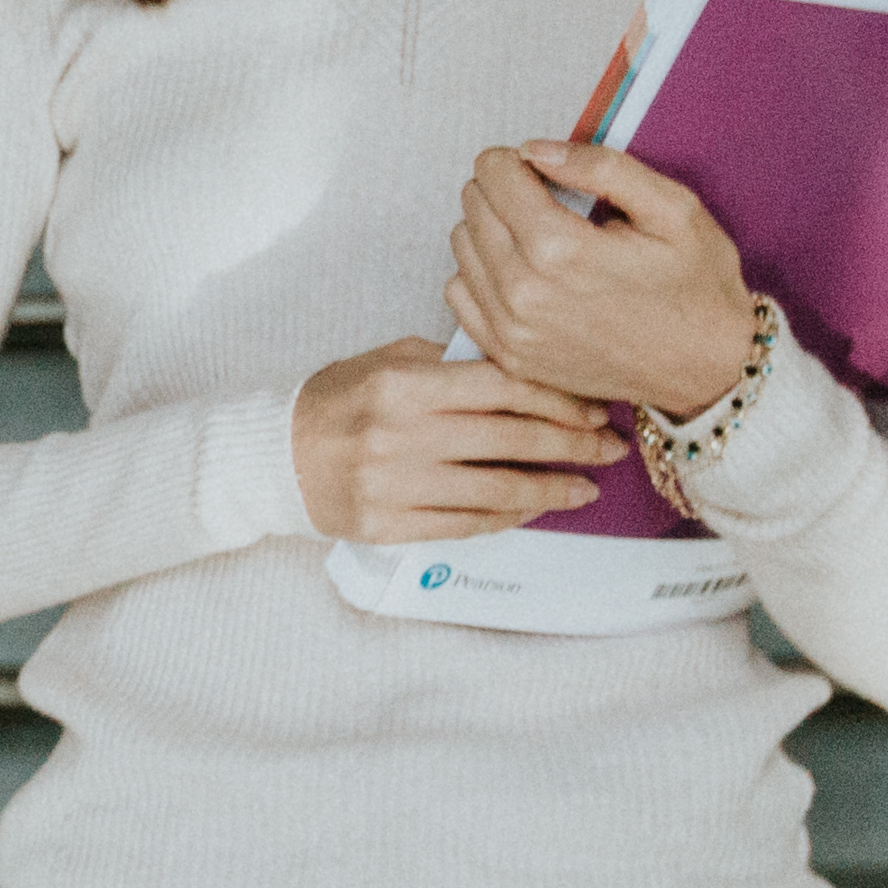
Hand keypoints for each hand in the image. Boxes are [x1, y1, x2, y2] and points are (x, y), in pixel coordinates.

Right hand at [291, 339, 624, 544]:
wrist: (277, 456)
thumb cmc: (339, 400)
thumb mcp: (390, 361)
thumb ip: (453, 365)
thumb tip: (528, 374)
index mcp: (405, 385)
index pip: (502, 387)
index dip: (557, 398)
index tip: (593, 407)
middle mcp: (401, 435)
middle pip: (510, 438)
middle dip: (572, 444)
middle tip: (610, 447)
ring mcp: (395, 485)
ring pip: (498, 489)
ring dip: (552, 488)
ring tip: (586, 487)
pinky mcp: (390, 525)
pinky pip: (467, 525)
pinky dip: (510, 517)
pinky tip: (536, 508)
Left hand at [448, 140, 759, 418]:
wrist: (708, 367)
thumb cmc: (697, 286)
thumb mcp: (671, 209)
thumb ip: (602, 168)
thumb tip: (536, 149)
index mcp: (562, 250)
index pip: (493, 174)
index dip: (515, 160)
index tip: (541, 168)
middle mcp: (524, 294)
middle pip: (473, 207)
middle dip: (503, 190)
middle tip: (545, 199)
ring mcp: (512, 331)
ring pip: (462, 248)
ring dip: (490, 230)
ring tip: (538, 236)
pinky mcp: (509, 357)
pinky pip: (460, 294)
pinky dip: (482, 274)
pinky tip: (523, 272)